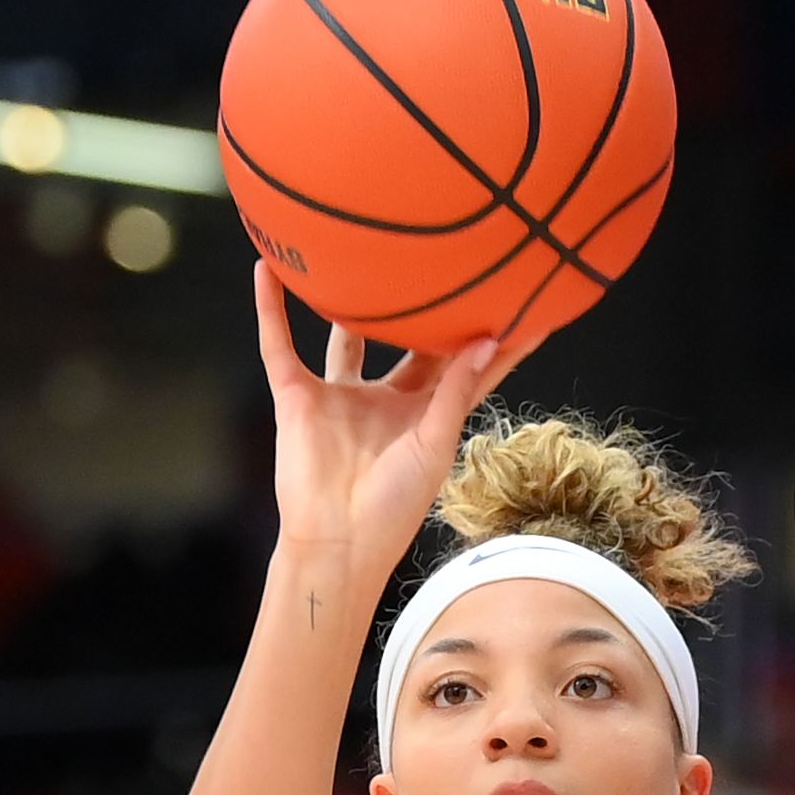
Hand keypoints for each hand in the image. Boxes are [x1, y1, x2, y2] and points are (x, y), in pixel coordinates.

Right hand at [252, 263, 499, 576]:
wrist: (336, 542)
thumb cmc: (392, 507)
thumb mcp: (436, 444)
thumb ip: (457, 391)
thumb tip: (488, 341)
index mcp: (423, 413)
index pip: (464, 365)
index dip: (493, 337)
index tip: (527, 299)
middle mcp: (382, 398)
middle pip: (407, 340)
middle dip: (424, 306)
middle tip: (446, 257)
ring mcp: (338, 396)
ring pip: (344, 335)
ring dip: (346, 300)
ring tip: (358, 252)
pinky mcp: (297, 398)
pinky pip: (279, 346)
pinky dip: (271, 310)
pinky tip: (267, 270)